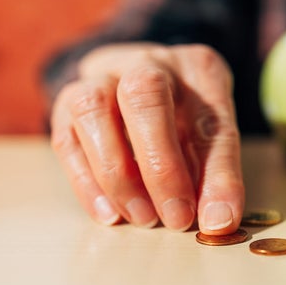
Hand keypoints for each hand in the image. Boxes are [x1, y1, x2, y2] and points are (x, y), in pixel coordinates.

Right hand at [51, 43, 243, 233]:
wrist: (143, 79)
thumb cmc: (188, 112)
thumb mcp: (215, 134)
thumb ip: (218, 175)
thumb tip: (219, 222)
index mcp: (197, 68)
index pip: (211, 119)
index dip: (216, 174)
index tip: (215, 219)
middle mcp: (147, 62)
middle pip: (145, 96)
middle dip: (161, 166)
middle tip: (175, 219)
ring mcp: (101, 76)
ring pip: (93, 108)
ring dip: (117, 173)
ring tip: (142, 218)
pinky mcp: (68, 102)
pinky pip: (67, 138)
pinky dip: (86, 181)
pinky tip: (109, 214)